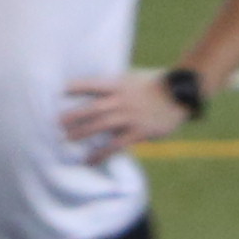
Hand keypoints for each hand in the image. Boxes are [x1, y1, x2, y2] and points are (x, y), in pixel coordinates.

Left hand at [58, 68, 195, 149]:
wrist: (181, 94)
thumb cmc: (157, 85)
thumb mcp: (135, 78)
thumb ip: (117, 87)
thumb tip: (98, 93)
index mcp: (119, 84)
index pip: (92, 84)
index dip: (74, 87)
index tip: (58, 92)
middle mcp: (122, 100)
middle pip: (92, 108)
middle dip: (73, 116)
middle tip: (56, 123)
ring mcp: (130, 116)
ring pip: (100, 126)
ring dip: (81, 133)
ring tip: (66, 139)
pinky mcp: (139, 132)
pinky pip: (116, 145)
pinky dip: (101, 153)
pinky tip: (90, 159)